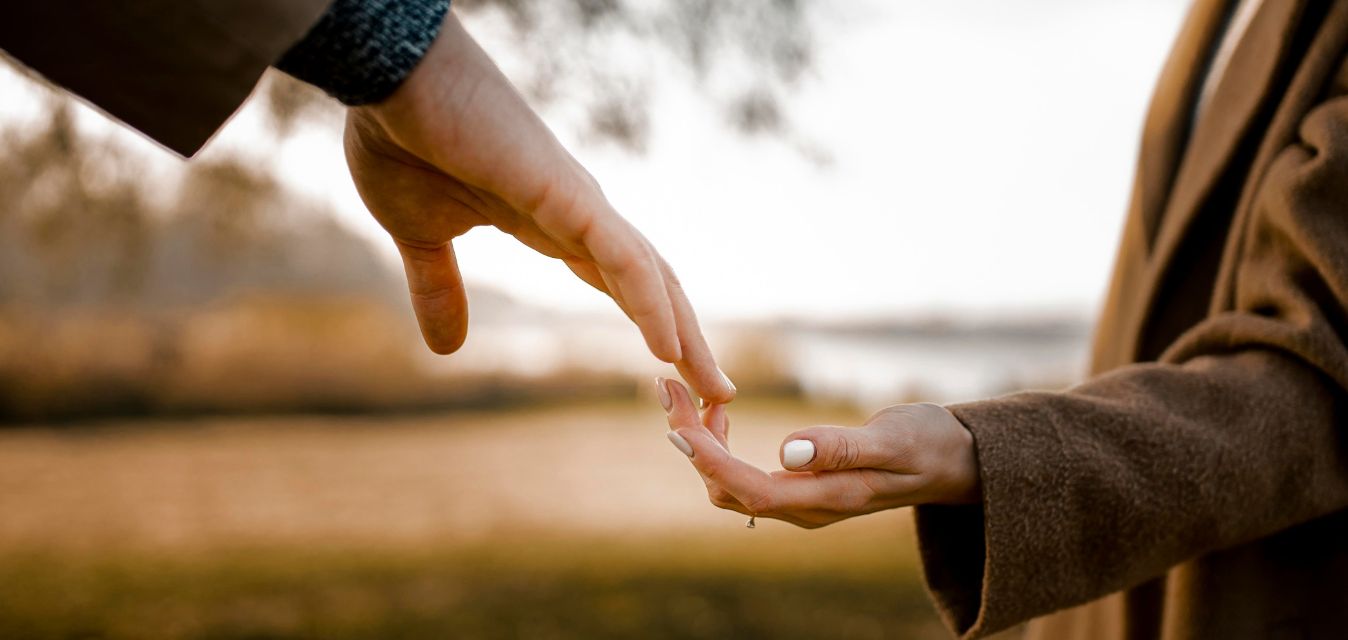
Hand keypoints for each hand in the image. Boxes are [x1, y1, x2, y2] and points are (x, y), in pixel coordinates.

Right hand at [343, 13, 734, 402]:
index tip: (677, 372)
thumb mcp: (420, 236)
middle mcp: (579, 214)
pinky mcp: (564, 192)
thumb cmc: (402, 138)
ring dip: (685, 331)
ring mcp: (576, 202)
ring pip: (649, 275)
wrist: (388, 74)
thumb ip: (441, 288)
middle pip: (651, 284)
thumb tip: (447, 349)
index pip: (620, 282)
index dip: (652, 324)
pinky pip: (620, 257)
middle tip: (719, 390)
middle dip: (687, 338)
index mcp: (552, 223)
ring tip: (714, 384)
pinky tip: (669, 347)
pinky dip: (648, 302)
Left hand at [658, 378, 979, 527]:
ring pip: (730, 483)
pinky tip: (717, 410)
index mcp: (826, 499)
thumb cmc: (930, 445)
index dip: (710, 461)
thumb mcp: (893, 439)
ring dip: (701, 443)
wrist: (955, 460)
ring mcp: (801, 500)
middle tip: (668, 388)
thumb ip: (843, 447)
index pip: (750, 489)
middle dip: (691, 443)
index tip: (678, 426)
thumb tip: (787, 451)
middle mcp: (806, 508)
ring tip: (686, 395)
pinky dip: (720, 443)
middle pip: (727, 488)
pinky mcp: (799, 486)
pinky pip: (743, 473)